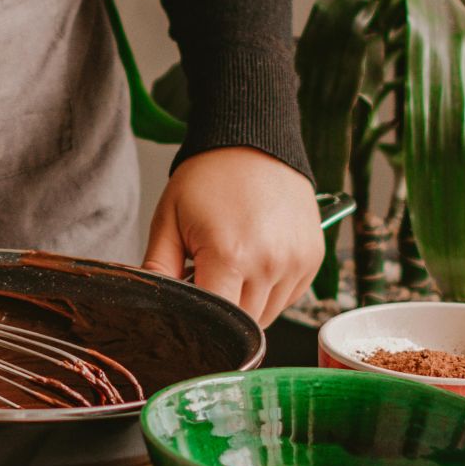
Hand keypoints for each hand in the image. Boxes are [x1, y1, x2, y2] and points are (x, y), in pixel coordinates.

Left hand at [143, 147, 322, 325]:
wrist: (254, 141)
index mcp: (231, 256)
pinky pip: (287, 298)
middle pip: (243, 324)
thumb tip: (151, 305)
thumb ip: (156, 269)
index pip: (217, 322)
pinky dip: (269, 292)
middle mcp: (270, 263)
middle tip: (206, 278)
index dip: (200, 323)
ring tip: (232, 267)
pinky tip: (254, 263)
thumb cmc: (209, 178)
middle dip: (221, 313)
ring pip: (267, 315)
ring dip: (246, 304)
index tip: (189, 310)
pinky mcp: (313, 258)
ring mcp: (297, 262)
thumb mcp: (168, 220)